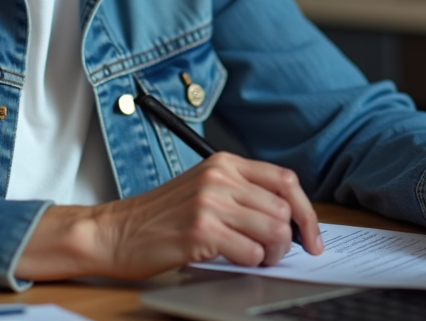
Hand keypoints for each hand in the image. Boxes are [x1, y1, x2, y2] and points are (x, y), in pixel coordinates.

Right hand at [15, 152, 323, 281]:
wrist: (113, 232)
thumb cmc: (159, 217)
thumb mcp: (203, 189)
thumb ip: (241, 194)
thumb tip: (287, 217)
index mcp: (224, 163)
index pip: (285, 180)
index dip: (307, 211)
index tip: (312, 236)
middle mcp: (220, 177)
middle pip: (284, 207)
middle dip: (290, 238)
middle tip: (278, 255)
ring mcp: (210, 202)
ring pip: (274, 229)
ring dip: (273, 253)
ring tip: (258, 259)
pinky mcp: (200, 230)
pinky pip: (250, 250)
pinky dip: (251, 262)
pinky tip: (237, 261)